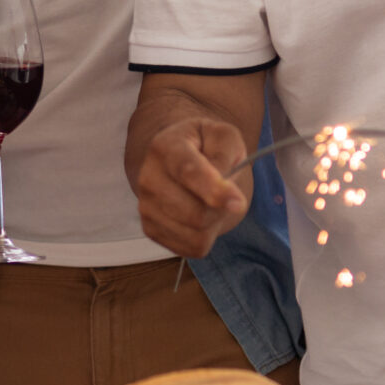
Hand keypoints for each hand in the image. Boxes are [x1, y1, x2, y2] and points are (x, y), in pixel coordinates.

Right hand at [133, 115, 251, 258]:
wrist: (182, 160)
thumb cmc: (207, 146)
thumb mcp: (224, 136)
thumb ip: (226, 154)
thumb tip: (225, 189)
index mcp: (166, 147)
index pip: (187, 172)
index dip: (214, 190)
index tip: (238, 203)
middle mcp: (148, 178)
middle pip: (195, 212)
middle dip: (221, 208)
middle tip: (228, 193)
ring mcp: (145, 206)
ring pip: (196, 234)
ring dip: (215, 222)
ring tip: (211, 202)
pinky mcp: (150, 230)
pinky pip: (191, 248)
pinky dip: (206, 237)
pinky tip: (202, 217)